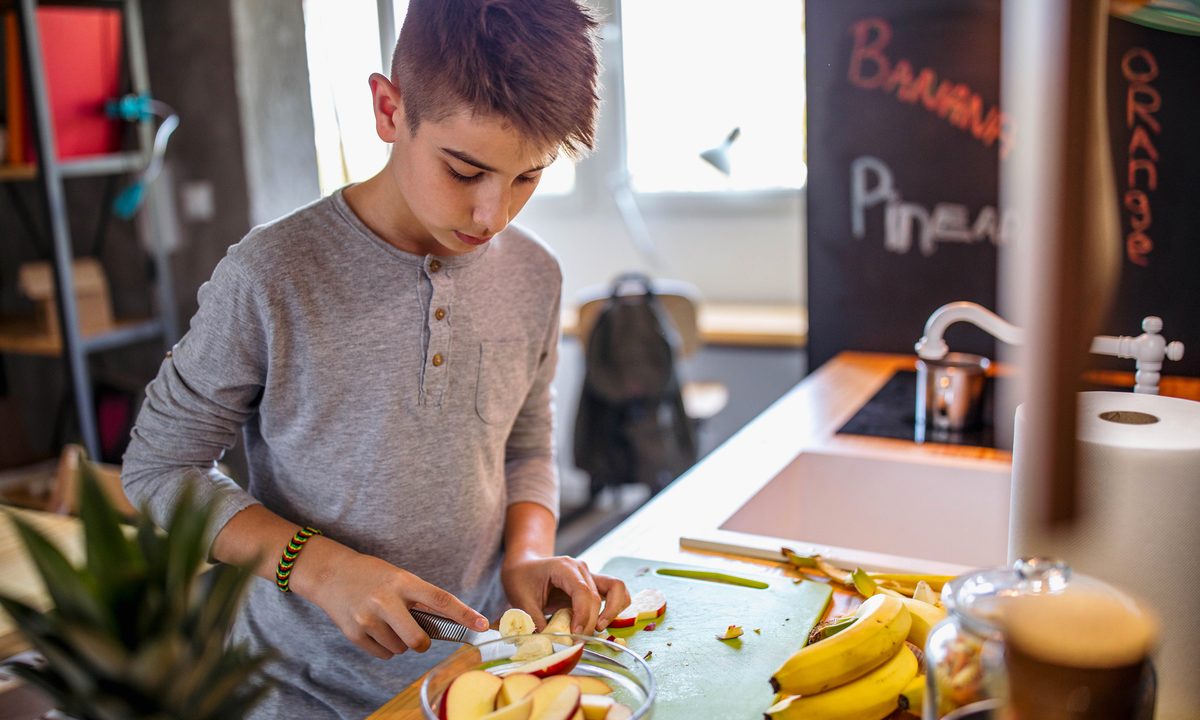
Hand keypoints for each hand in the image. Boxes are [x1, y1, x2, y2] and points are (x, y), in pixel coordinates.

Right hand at [298, 542, 488, 659]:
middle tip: (418, 636)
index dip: (464, 614)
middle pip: (419, 639)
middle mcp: (386, 600)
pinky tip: (374, 629)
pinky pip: (384, 654)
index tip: (483, 624)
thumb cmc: (372, 576)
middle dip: (423, 643)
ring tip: (386, 622)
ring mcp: (368, 618)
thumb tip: (449, 624)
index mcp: (403, 581)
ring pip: (401, 649)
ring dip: (400, 642)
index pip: (441, 600)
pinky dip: (385, 647)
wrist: (330, 574)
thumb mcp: (399, 578)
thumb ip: (420, 599)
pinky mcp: (355, 633)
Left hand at [501, 554, 631, 634]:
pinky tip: (603, 622)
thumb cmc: (521, 578)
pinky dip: (615, 607)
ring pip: (616, 588)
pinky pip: (616, 591)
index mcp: (563, 567)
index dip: (582, 615)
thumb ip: (534, 621)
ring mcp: (590, 574)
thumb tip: (546, 645)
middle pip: (597, 597)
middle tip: (577, 640)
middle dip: (590, 622)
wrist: (524, 565)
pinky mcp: (594, 584)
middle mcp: (581, 569)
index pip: (583, 591)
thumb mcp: (521, 600)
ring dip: (612, 611)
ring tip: (599, 629)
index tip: (575, 635)